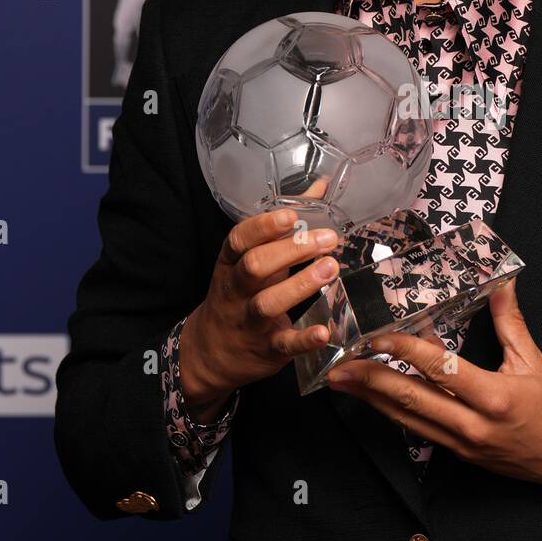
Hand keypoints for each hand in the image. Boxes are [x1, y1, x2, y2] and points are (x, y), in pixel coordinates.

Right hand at [178, 203, 342, 418]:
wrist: (210, 353)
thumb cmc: (240, 295)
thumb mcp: (252, 259)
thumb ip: (287, 226)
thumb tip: (321, 187)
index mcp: (231, 264)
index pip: (239, 240)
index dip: (263, 227)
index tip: (290, 215)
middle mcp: (236, 291)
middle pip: (255, 266)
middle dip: (291, 250)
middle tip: (328, 238)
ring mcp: (249, 321)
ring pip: (268, 303)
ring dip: (300, 286)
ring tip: (331, 268)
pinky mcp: (266, 349)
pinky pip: (283, 344)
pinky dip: (303, 339)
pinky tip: (323, 331)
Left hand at [326, 277, 541, 494]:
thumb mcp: (535, 360)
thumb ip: (510, 321)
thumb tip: (500, 282)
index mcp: (494, 397)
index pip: (439, 369)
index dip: (404, 350)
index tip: (376, 336)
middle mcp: (473, 424)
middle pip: (411, 399)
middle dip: (370, 380)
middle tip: (338, 364)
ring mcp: (463, 444)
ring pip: (408, 419)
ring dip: (372, 399)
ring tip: (343, 381)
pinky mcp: (460, 456)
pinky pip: (420, 431)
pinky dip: (395, 412)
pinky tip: (376, 399)